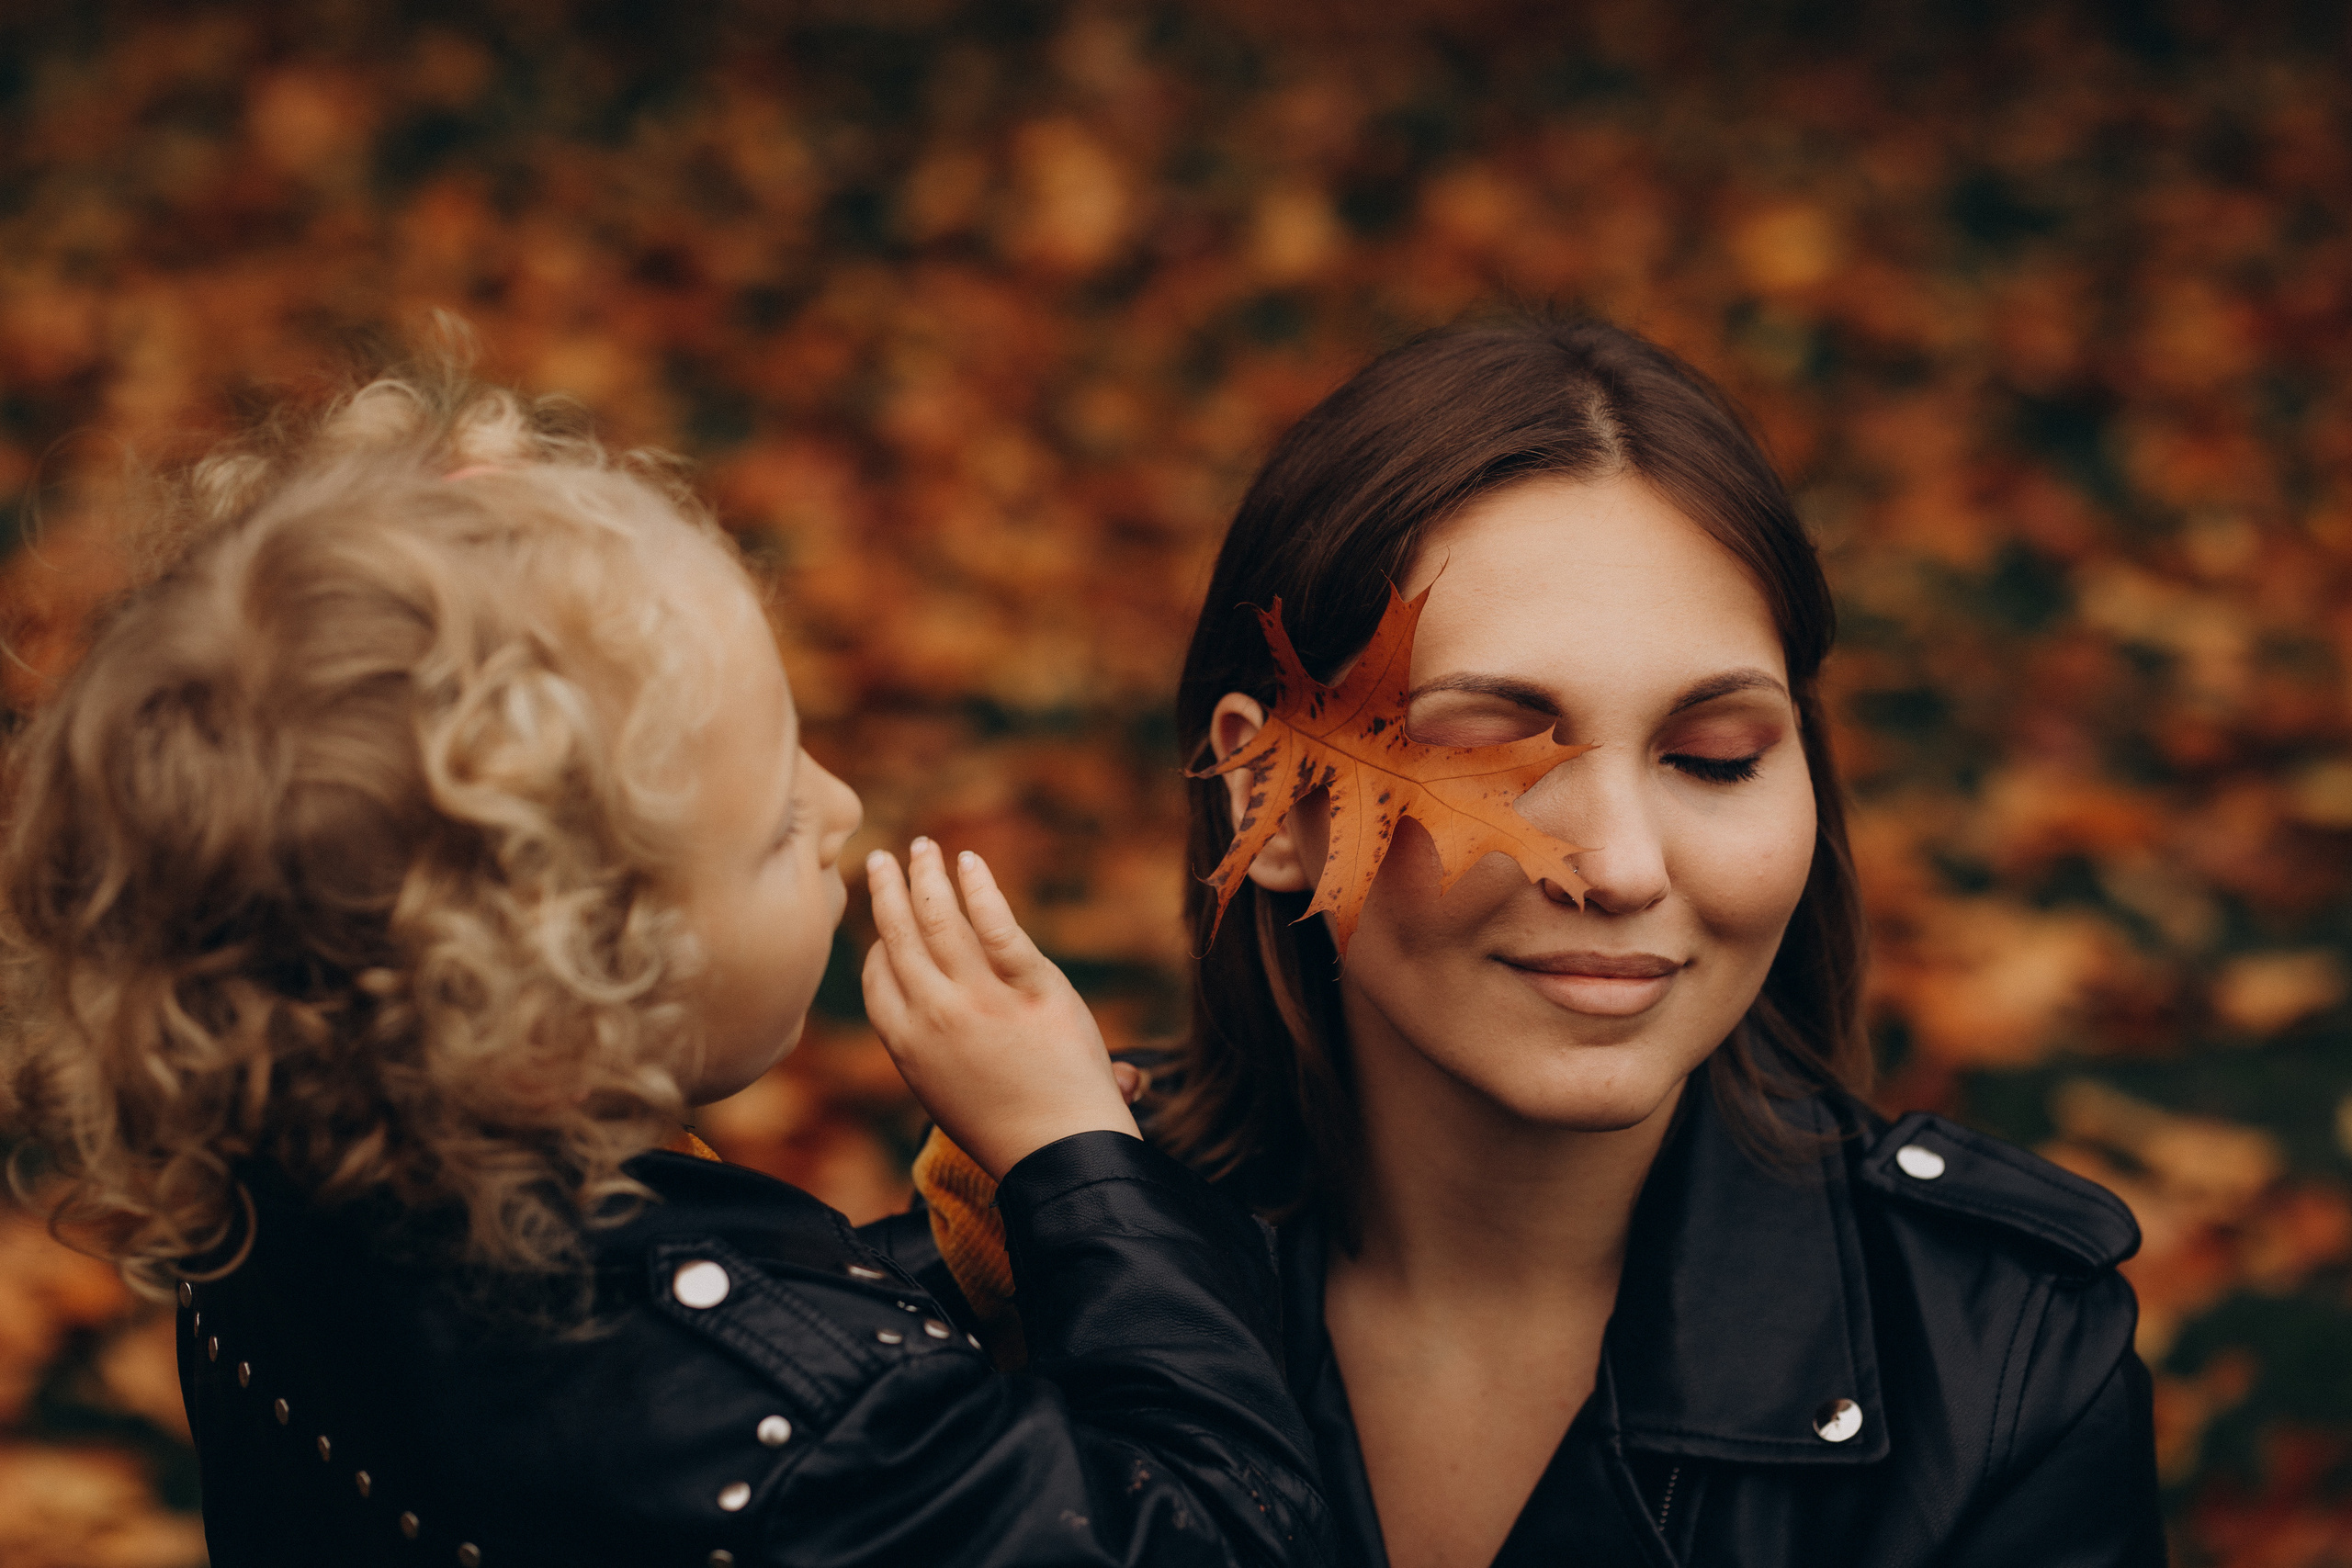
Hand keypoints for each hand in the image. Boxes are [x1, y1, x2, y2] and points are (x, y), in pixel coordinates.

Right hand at [862, 839, 1140, 1179]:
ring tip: (922, 848)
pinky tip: (969, 862)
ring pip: (939, 922)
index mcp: (906, 1046)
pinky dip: (980, 889)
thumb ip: (929, 1045)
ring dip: (926, 877)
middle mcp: (934, 1016)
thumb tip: (927, 1006)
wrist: (1061, 1153)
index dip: (880, 944)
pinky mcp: (1031, 988)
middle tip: (884, 858)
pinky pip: (997, 927)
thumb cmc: (1009, 1131)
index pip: (878, 976)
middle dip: (889, 891)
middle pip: (900, 937)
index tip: (887, 924)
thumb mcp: (946, 1092)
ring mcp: (981, 1000)